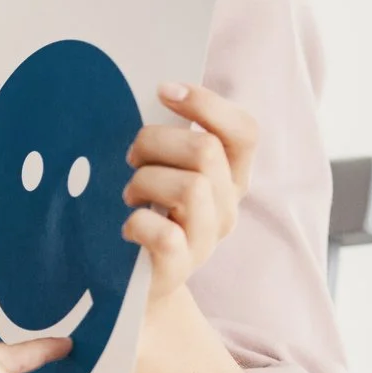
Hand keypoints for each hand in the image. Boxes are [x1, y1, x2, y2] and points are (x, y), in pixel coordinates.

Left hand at [123, 83, 256, 300]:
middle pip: (205, 150)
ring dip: (145, 182)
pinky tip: (128, 226)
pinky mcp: (180, 266)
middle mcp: (227, 205)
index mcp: (230, 175)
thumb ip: (170, 138)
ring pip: (190, 187)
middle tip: (132, 158)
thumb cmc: (148, 210)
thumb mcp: (165, 169)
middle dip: (155, 142)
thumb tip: (155, 91)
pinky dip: (139, 223)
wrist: (137, 281)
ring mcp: (207, 238)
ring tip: (131, 195)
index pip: (243, 131)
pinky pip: (166, 234)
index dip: (207, 104)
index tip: (164, 91)